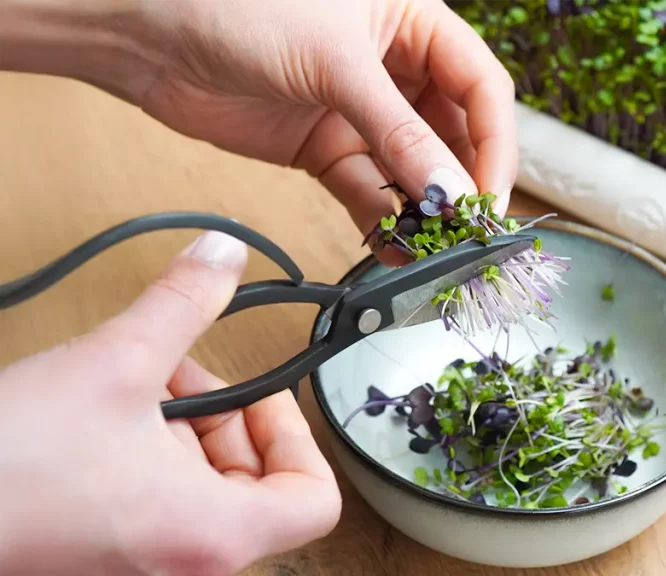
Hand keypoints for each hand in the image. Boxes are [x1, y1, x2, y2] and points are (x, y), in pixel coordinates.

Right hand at [0, 232, 341, 575]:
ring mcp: (152, 565)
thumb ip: (183, 303)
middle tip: (177, 374)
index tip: (259, 394)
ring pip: (209, 491)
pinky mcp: (114, 556)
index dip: (297, 436)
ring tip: (133, 385)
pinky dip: (153, 457)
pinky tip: (105, 415)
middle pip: (260, 485)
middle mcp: (192, 562)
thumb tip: (223, 254)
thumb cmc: (11, 464)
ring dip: (184, 429)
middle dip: (225, 416)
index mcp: (213, 532)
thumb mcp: (116, 362)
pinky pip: (165, 505)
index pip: (315, 502)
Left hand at [136, 0, 516, 249]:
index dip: (495, 146)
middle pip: (454, 136)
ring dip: (425, 212)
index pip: (481, 89)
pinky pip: (369, 192)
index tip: (489, 198)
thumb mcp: (335, 62)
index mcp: (415, 25)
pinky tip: (395, 250)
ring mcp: (361, 112)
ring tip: (433, 252)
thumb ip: (399, 133)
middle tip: (468, 236)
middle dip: (462, 186)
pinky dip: (383, 224)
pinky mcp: (326, 148)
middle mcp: (396, 69)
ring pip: (413, 171)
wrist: (148, 32)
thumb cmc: (239, 6)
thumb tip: (452, 192)